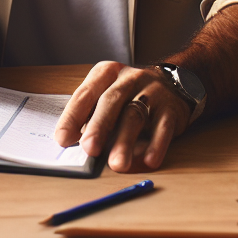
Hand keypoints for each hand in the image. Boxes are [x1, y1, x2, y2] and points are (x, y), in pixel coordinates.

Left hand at [53, 62, 189, 172]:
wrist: (174, 84)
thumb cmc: (130, 95)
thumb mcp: (108, 95)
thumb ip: (91, 116)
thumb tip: (73, 145)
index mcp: (106, 74)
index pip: (85, 94)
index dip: (72, 117)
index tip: (63, 139)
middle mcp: (128, 79)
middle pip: (111, 102)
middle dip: (99, 127)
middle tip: (89, 149)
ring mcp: (152, 92)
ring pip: (135, 116)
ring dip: (125, 142)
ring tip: (117, 164)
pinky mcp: (171, 109)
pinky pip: (163, 127)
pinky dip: (156, 145)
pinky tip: (149, 161)